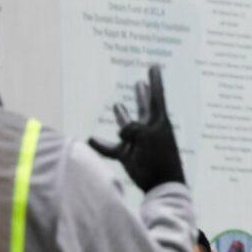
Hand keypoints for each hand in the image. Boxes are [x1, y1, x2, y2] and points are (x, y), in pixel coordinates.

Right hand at [88, 65, 185, 191]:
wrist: (162, 185)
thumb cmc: (160, 157)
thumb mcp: (147, 136)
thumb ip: (132, 128)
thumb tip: (122, 131)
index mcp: (159, 121)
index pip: (156, 96)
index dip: (155, 81)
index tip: (155, 66)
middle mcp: (149, 130)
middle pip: (143, 108)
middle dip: (142, 95)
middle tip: (141, 83)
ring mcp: (138, 143)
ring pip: (127, 126)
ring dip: (122, 117)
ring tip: (117, 106)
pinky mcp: (129, 155)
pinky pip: (112, 148)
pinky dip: (101, 145)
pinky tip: (90, 139)